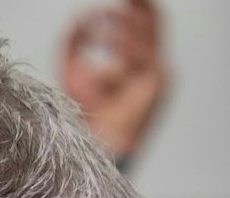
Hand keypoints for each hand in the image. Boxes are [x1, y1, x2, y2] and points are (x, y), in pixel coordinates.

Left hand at [58, 0, 167, 162]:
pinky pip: (141, 53)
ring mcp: (158, 73)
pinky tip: (102, 35)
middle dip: (139, 2)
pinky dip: (120, 41)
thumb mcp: (72, 71)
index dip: (129, 6)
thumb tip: (80, 16)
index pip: (140, 21)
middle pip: (152, 20)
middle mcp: (151, 64)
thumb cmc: (86, 120)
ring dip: (123, 21)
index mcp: (136, 60)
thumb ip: (74, 42)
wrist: (96, 150)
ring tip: (102, 15)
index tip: (103, 5)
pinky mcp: (157, 83)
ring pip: (147, 32)